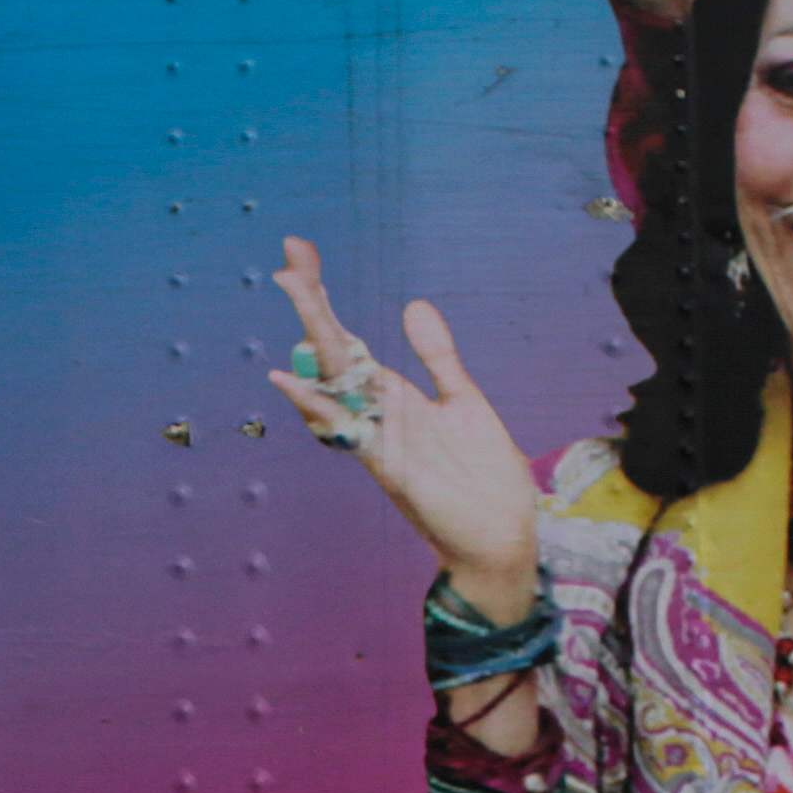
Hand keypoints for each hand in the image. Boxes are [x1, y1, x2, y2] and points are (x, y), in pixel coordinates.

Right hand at [269, 237, 543, 607]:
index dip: (325, 300)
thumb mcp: (464, 402)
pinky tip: (294, 385)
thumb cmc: (482, 479)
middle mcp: (377, 414)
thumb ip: (437, 356)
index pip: (349, 340)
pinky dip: (320, 409)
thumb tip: (413, 305)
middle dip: (314, 306)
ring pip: (335, 383)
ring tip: (293, 294)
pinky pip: (348, 433)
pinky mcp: (390, 468)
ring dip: (314, 340)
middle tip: (290, 259)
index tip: (300, 254)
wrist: (502, 538)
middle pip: (335, 352)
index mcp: (393, 397)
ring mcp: (379, 439)